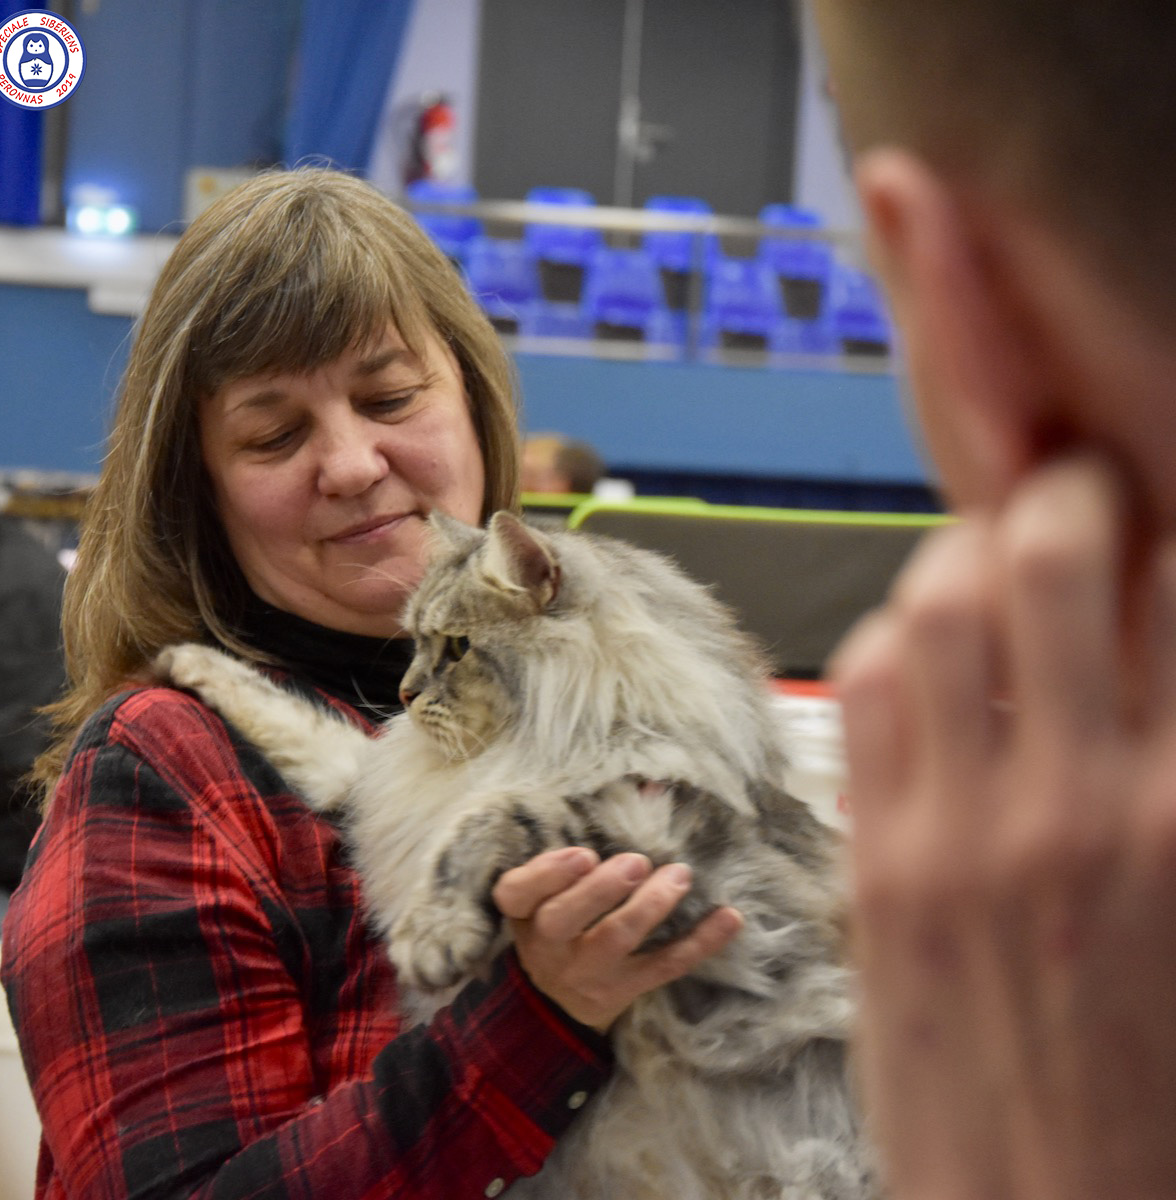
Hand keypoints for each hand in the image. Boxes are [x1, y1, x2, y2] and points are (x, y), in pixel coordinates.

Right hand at [492, 847, 742, 1032]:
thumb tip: (653, 787)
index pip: (517, 893)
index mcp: (525, 911)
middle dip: (601, 889)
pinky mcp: (624, 989)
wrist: (559, 999)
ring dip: (650, 907)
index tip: (583, 853)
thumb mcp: (554, 885)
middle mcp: (549, 945)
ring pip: (615, 940)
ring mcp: (587, 971)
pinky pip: (665, 966)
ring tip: (679, 875)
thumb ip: (586, 836)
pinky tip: (729, 918)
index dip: (547, 874)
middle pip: (564, 919)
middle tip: (636, 862)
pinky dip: (700, 942)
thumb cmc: (562, 914)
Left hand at [830, 456, 1175, 1199]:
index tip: (1144, 503)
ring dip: (959, 557)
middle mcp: (1081, 801)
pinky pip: (863, 691)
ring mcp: (961, 829)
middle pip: (1045, 559)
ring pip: (931, 605)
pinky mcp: (877, 863)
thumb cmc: (1163, 1083)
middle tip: (1068, 491)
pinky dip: (891, 639)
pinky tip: (921, 653)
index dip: (1157, 516)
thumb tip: (1151, 657)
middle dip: (1058, 492)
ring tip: (985, 563)